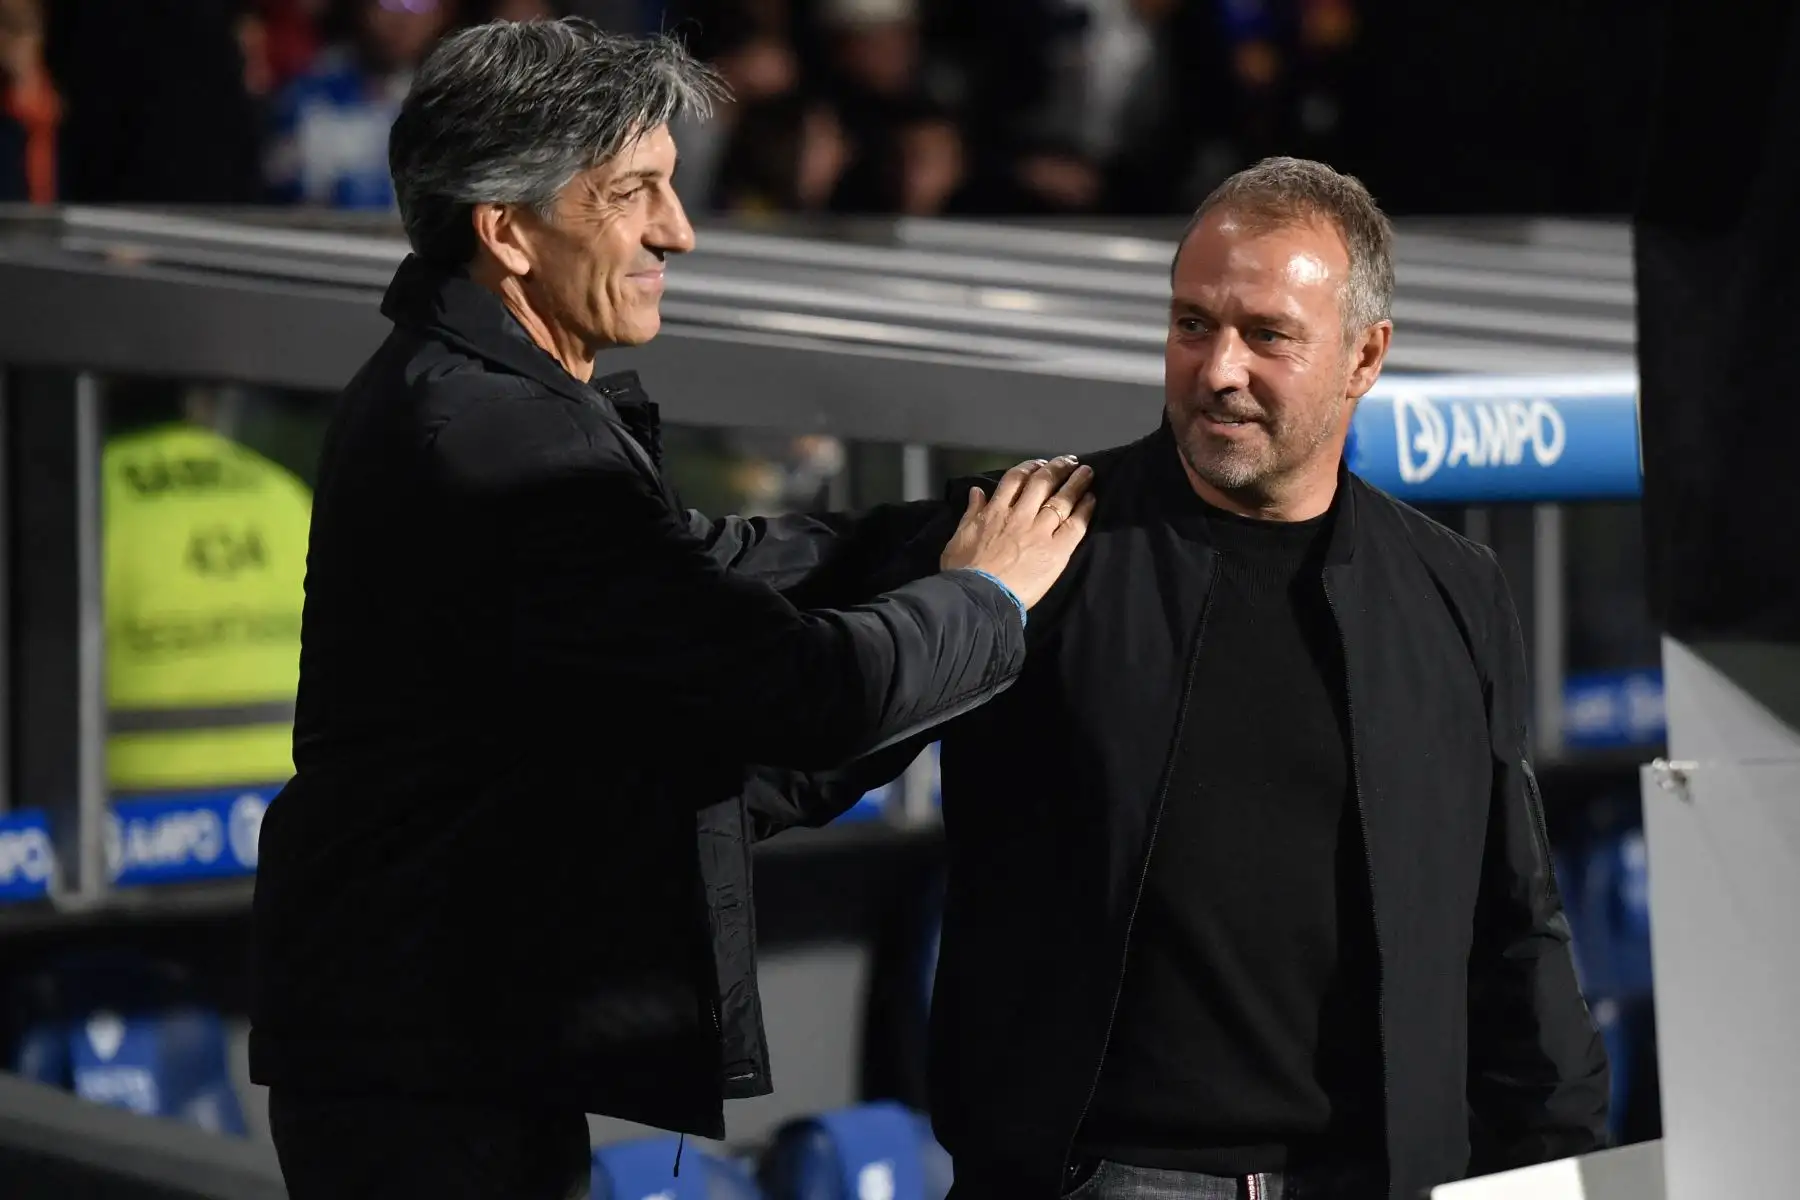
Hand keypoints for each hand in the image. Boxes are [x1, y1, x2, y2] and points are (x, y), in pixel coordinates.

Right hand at [940, 457, 1095, 608]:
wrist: (977, 597)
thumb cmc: (962, 571)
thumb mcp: (958, 537)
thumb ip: (971, 512)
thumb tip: (977, 491)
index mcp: (995, 512)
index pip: (1015, 480)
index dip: (1030, 468)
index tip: (1040, 464)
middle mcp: (1020, 516)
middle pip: (1042, 483)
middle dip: (1057, 469)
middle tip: (1069, 461)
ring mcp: (1039, 532)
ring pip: (1061, 500)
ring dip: (1076, 483)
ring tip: (1086, 472)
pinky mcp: (1055, 551)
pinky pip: (1074, 525)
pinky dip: (1084, 509)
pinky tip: (1091, 499)